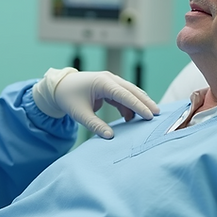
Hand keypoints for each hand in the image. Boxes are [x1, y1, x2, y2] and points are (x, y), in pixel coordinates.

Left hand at [33, 68, 158, 138]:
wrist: (58, 87)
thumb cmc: (68, 98)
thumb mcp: (80, 114)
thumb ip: (95, 125)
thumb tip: (110, 137)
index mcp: (102, 82)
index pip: (124, 94)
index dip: (138, 105)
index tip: (149, 115)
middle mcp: (109, 79)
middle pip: (131, 90)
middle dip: (145, 102)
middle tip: (158, 114)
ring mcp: (109, 82)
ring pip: (129, 92)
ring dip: (139, 104)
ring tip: (148, 117)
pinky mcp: (109, 87)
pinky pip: (123, 96)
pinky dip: (128, 106)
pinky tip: (131, 118)